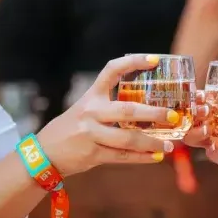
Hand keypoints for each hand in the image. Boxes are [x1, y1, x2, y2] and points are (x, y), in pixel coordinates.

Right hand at [36, 54, 177, 175]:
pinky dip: (141, 158)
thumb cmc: (71, 128)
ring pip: (127, 139)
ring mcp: (91, 134)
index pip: (112, 70)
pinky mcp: (92, 154)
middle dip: (153, 114)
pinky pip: (122, 157)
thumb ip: (109, 105)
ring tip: (169, 146)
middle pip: (127, 111)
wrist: (43, 153)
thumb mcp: (85, 107)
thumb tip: (146, 105)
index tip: (155, 60)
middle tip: (173, 116)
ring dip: (151, 143)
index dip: (133, 62)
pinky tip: (155, 157)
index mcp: (91, 95)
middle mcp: (91, 112)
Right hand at [185, 82, 217, 175]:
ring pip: (191, 137)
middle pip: (190, 118)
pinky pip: (209, 154)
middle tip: (204, 110)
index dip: (195, 97)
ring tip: (208, 129)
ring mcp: (212, 140)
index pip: (198, 100)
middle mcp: (210, 122)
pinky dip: (210, 152)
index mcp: (217, 107)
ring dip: (196, 133)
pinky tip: (213, 149)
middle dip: (192, 113)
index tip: (200, 94)